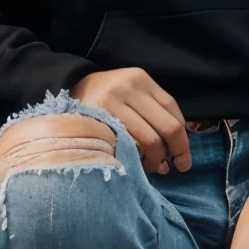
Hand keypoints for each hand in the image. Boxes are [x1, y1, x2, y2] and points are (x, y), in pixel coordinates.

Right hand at [70, 68, 191, 175]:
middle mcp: (128, 87)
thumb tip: (176, 149)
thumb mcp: (130, 93)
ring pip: (149, 139)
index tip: (183, 160)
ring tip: (151, 168)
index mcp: (141, 80)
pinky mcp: (98, 120)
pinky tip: (134, 163)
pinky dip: (136, 159)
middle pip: (167, 127)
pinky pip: (127, 146)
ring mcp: (112, 103)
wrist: (65, 91)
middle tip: (171, 168)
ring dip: (155, 160)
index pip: (173, 112)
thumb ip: (153, 112)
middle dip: (174, 152)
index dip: (183, 140)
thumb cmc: (104, 98)